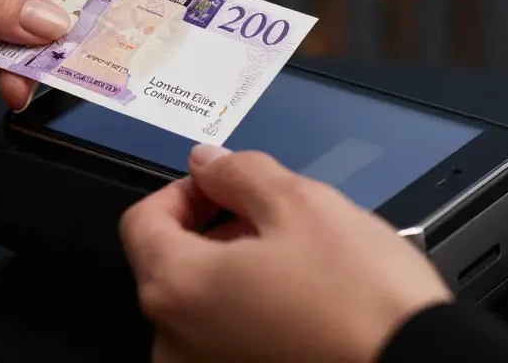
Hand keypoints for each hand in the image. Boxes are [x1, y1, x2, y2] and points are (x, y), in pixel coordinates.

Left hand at [120, 146, 452, 362]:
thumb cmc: (365, 306)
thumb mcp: (302, 204)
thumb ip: (240, 172)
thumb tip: (210, 163)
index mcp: (177, 289)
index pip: (142, 222)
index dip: (185, 191)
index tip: (221, 185)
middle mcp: (176, 343)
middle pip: (172, 266)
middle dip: (216, 232)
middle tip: (271, 220)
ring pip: (202, 307)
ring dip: (235, 276)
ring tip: (298, 265)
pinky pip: (226, 341)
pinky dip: (251, 317)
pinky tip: (301, 306)